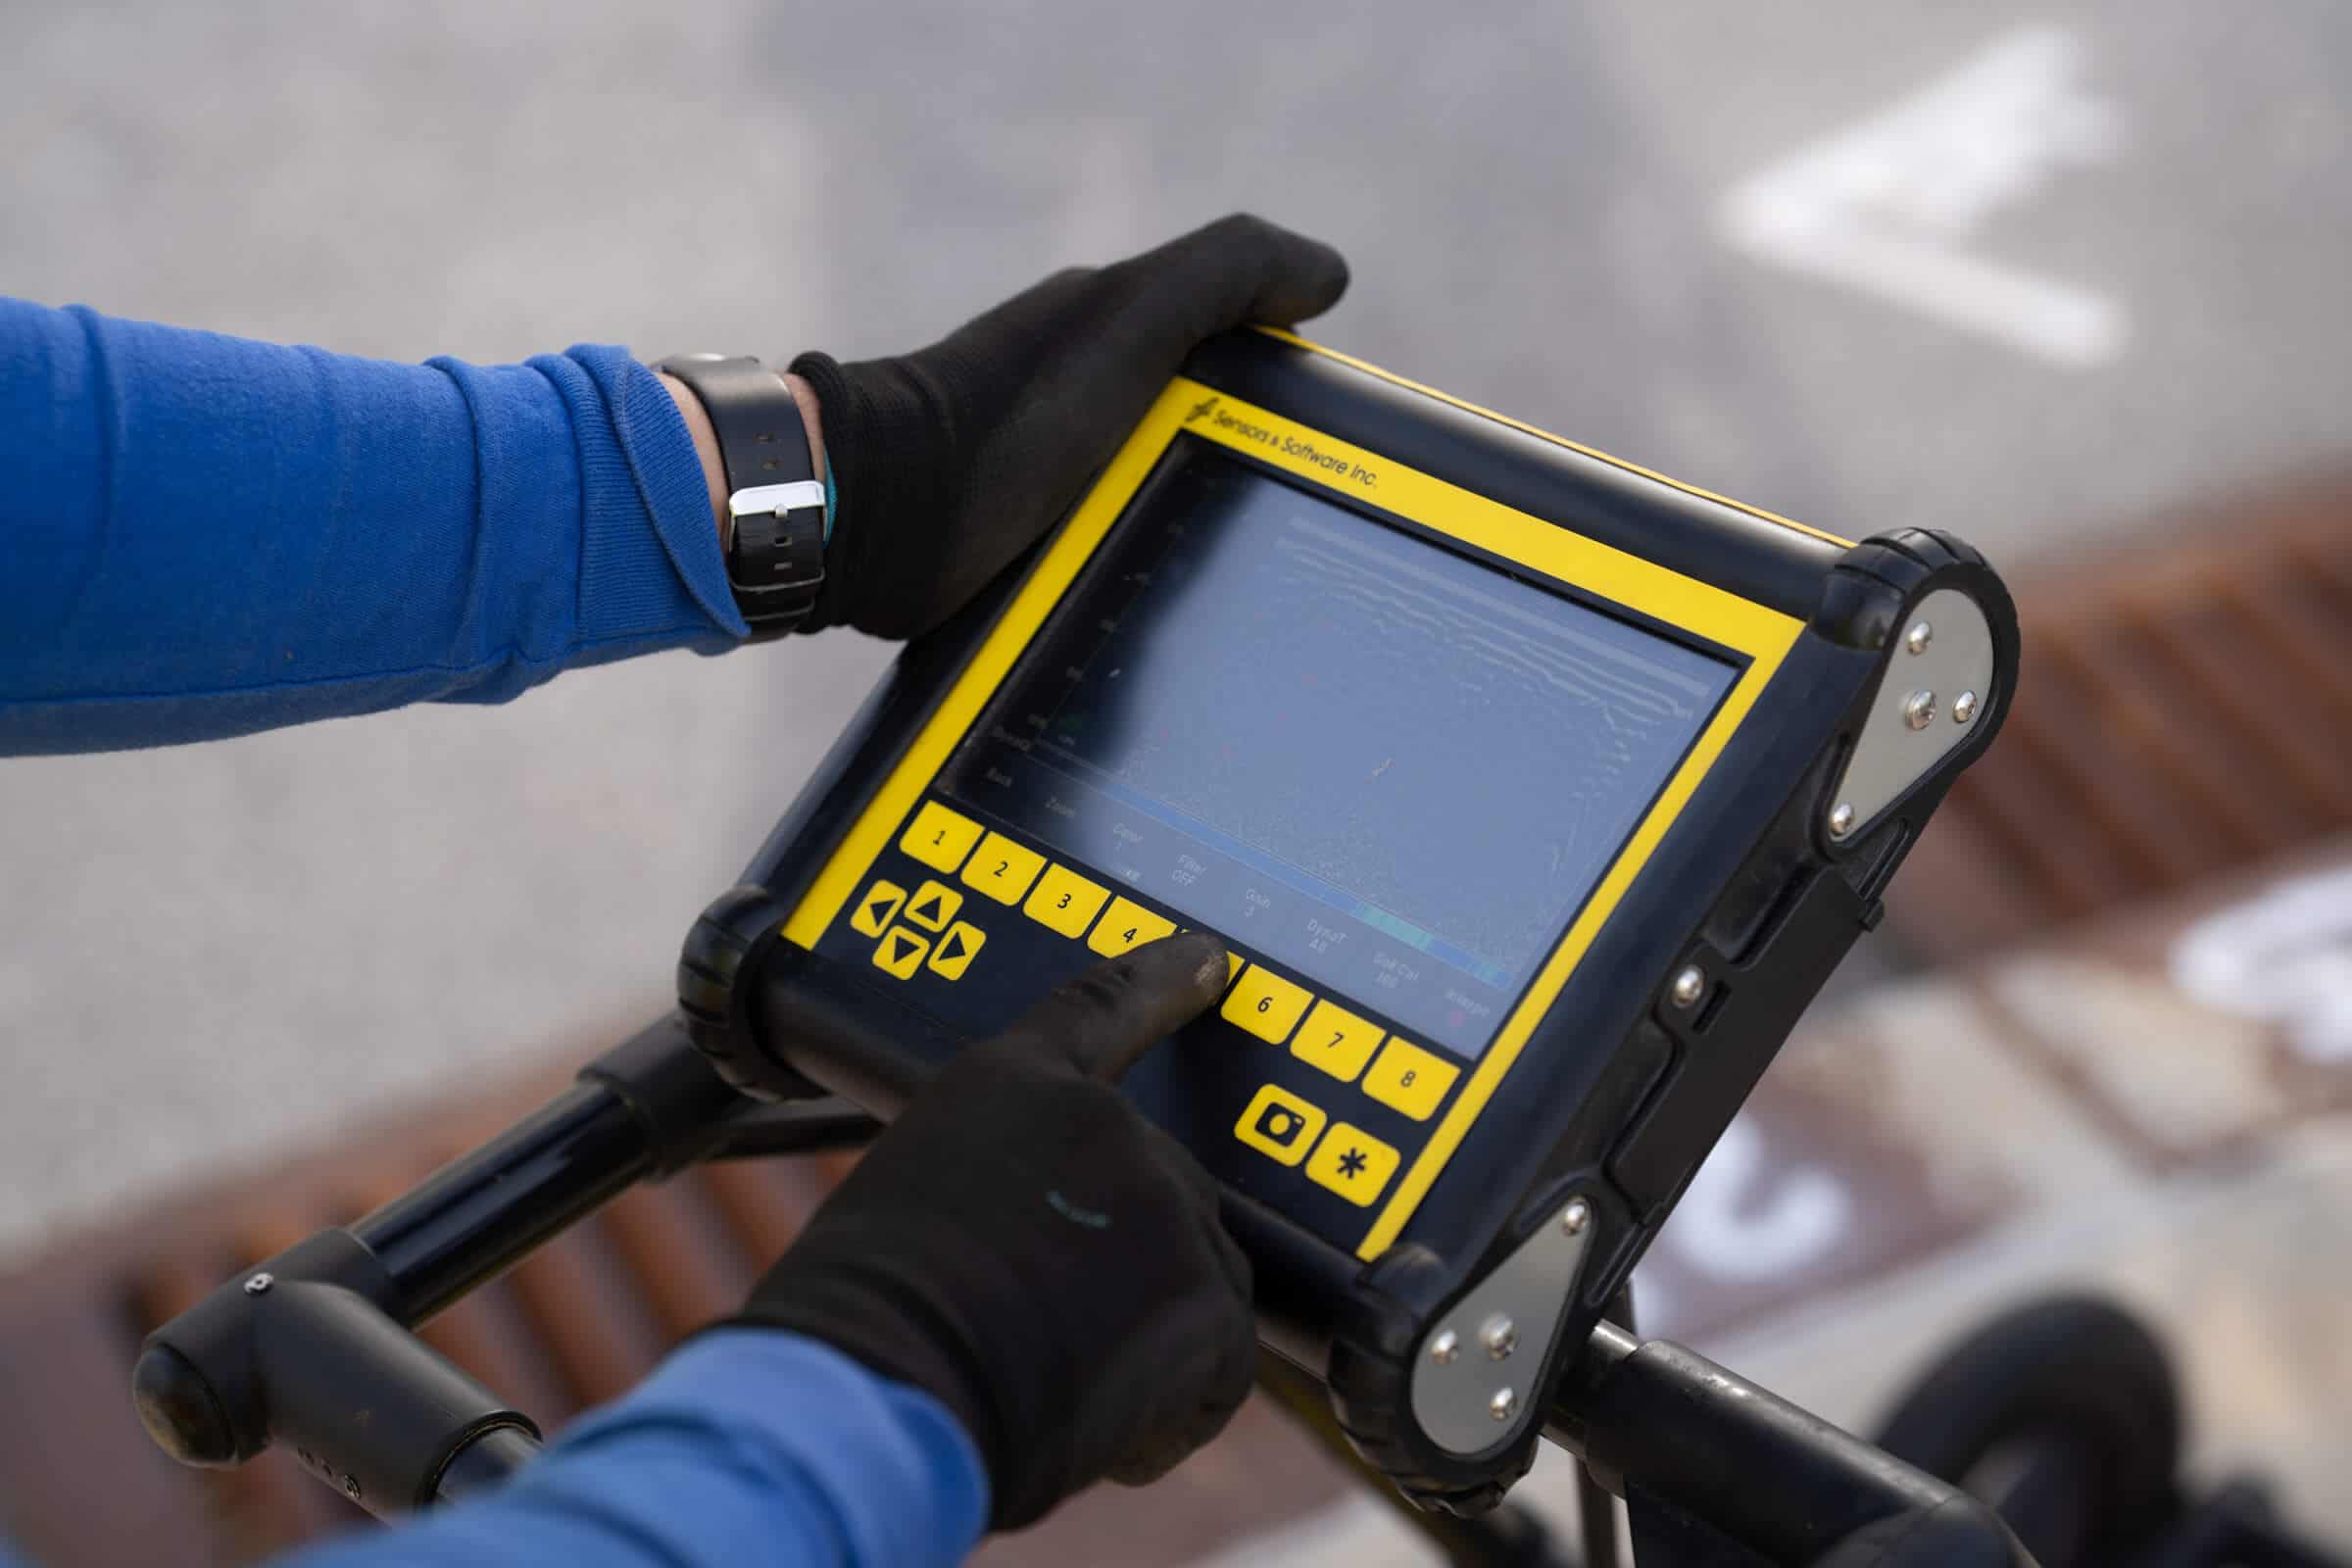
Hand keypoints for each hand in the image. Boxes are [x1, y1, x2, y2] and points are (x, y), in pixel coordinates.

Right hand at [734, 932, 1253, 1529]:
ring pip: (1191, 1281)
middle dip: (1123, 1267)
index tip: (1205, 960)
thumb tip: (1035, 1249)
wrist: (883, 1384)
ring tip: (1050, 1382)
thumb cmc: (861, 1318)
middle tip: (1043, 1334)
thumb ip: (1001, 1192)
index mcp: (1008, 1084)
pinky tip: (1091, 1422)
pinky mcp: (1206, 1294)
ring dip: (1142, 1340)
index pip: (1098, 1012)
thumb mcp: (909, 1202)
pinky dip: (1164, 1413)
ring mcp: (1163, 1203)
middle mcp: (1101, 1123)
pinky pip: (1214, 1367)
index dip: (1158, 984)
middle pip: (1159, 1191)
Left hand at [793, 213, 1349, 638]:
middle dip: (1258, 496)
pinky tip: (1175, 630)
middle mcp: (1104, 406)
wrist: (882, 521)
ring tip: (1241, 611)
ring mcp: (1074, 482)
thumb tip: (1328, 274)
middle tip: (1285, 549)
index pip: (1256, 367)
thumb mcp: (1127, 317)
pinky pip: (1127, 579)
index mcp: (1131, 338)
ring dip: (1206, 563)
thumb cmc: (1006, 412)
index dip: (1300, 406)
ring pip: (1180, 527)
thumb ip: (1227, 273)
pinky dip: (1152, 600)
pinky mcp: (1047, 554)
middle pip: (1226, 456)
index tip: (1331, 459)